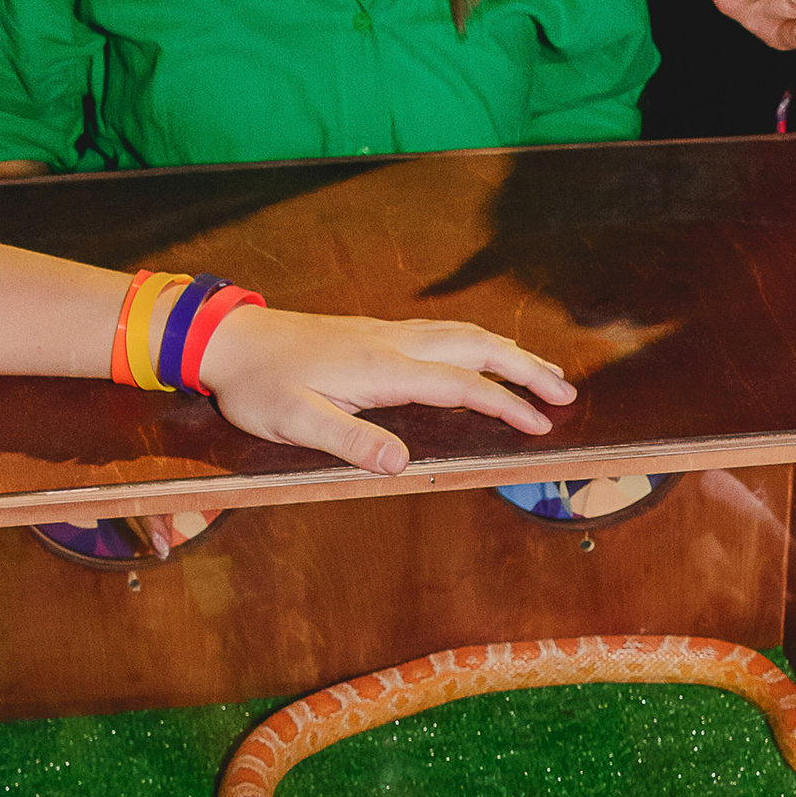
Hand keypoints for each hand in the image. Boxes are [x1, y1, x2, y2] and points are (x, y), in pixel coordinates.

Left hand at [194, 308, 573, 475]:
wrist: (229, 339)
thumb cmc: (257, 385)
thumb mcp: (294, 422)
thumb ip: (350, 441)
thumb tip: (401, 464)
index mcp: (380, 368)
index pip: (459, 385)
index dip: (504, 405)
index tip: (539, 425)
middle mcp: (392, 343)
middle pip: (476, 348)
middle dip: (525, 369)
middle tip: (565, 393)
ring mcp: (386, 333)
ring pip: (462, 334)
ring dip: (507, 351)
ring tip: (542, 373)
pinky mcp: (376, 332)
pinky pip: (443, 332)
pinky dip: (478, 343)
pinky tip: (484, 353)